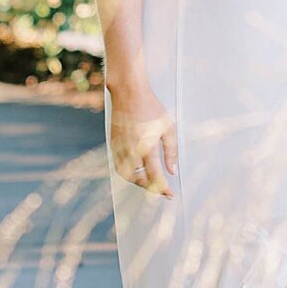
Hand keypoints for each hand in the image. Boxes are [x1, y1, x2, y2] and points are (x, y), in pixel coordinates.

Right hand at [108, 78, 177, 194]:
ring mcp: (120, 147)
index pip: (155, 175)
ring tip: (149, 183)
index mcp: (146, 145)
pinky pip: (118, 166)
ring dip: (138, 183)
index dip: (163, 188)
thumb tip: (172, 171)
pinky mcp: (113, 144)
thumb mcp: (168, 127)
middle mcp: (131, 149)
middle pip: (138, 179)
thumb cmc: (151, 108)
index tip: (169, 194)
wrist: (129, 93)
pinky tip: (137, 172)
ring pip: (126, 175)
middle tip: (160, 190)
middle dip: (149, 188)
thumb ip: (171, 151)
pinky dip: (127, 173)